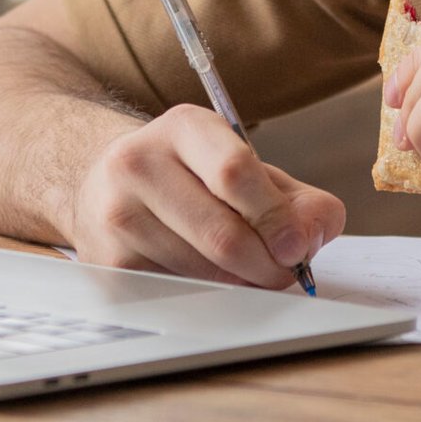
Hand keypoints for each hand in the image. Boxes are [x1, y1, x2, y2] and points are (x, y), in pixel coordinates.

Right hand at [68, 106, 345, 287]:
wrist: (106, 186)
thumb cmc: (192, 178)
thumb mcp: (245, 167)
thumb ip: (295, 199)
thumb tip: (313, 234)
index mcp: (184, 127)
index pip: (235, 172)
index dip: (275, 217)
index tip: (298, 246)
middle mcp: (139, 163)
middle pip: (221, 233)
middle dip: (267, 263)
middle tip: (286, 273)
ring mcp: (117, 214)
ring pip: (201, 270)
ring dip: (241, 283)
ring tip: (251, 273)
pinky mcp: (107, 260)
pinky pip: (178, 290)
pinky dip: (209, 293)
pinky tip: (212, 277)